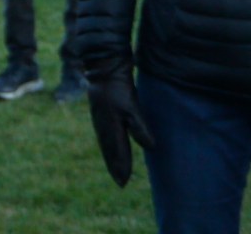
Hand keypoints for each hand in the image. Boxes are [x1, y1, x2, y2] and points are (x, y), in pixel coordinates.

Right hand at [86, 65, 154, 187]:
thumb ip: (140, 128)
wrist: (103, 68)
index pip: (117, 152)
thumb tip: (150, 148)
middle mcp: (102, 126)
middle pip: (109, 151)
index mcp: (109, 127)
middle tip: (120, 182)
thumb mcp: (131, 107)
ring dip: (111, 158)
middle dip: (115, 167)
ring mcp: (99, 119)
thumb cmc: (118, 87)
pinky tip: (110, 146)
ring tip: (115, 169)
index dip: (121, 167)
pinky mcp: (100, 113)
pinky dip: (108, 146)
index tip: (124, 182)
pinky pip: (104, 136)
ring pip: (106, 144)